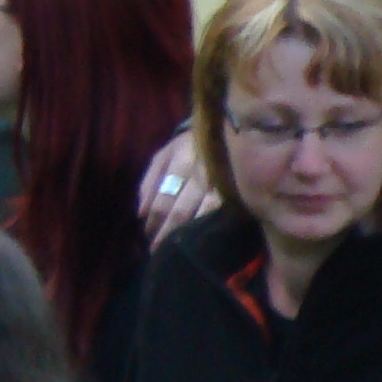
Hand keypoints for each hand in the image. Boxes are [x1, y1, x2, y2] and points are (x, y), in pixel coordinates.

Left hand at [135, 130, 217, 246]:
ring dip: (188, 237)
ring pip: (202, 216)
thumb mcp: (164, 155)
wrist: (226, 129)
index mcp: (179, 162)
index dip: (154, 222)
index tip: (148, 236)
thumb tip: (141, 214)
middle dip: (168, 235)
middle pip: (181, 212)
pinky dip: (210, 229)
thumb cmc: (188, 145)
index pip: (163, 200)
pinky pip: (223, 214)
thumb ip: (149, 182)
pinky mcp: (240, 190)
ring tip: (178, 252)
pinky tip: (203, 242)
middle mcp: (201, 173)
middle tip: (159, 252)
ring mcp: (222, 182)